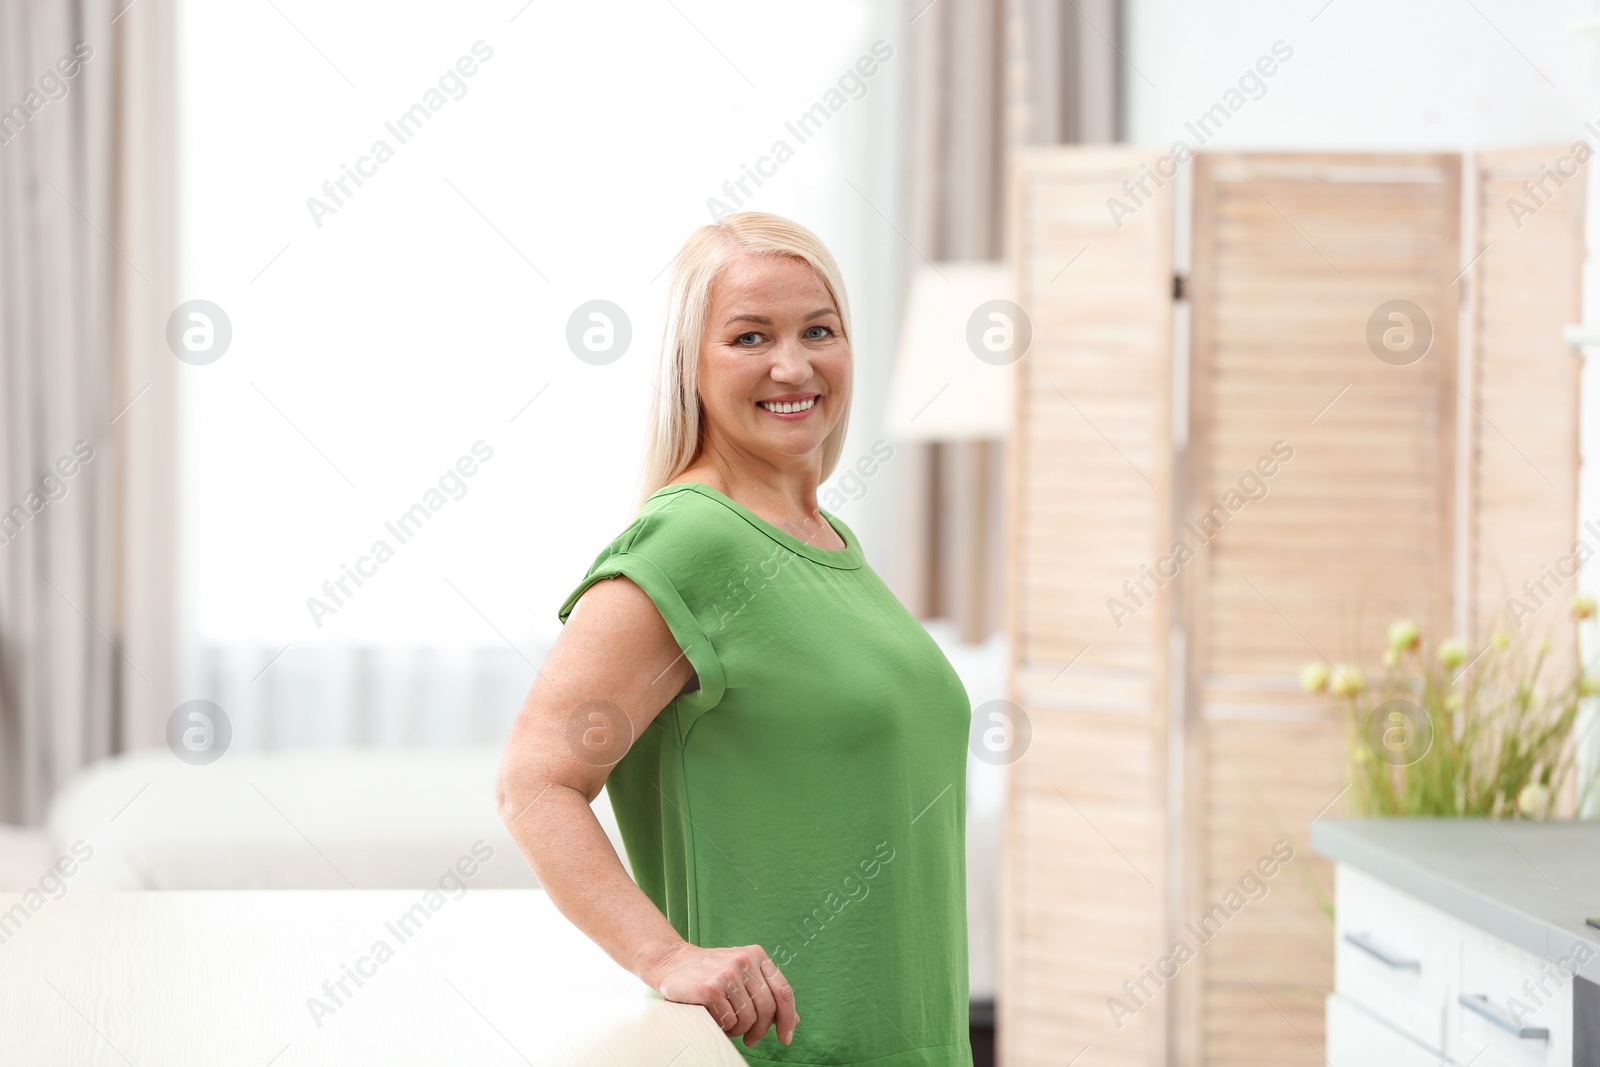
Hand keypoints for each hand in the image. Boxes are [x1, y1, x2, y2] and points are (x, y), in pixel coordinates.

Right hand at [648, 941, 798, 1046]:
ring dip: (739, 1029)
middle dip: (760, 1030)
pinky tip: (715, 1017)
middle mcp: (745, 960)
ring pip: (748, 1018)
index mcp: (757, 955)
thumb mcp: (742, 974)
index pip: (783, 991)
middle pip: (767, 1008)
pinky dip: (723, 1026)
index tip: (786, 1037)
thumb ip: (765, 992)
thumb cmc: (709, 972)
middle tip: (750, 1039)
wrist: (671, 962)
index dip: (787, 1018)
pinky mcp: (710, 988)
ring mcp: (727, 973)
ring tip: (728, 1024)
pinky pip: (728, 1020)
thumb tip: (793, 1018)